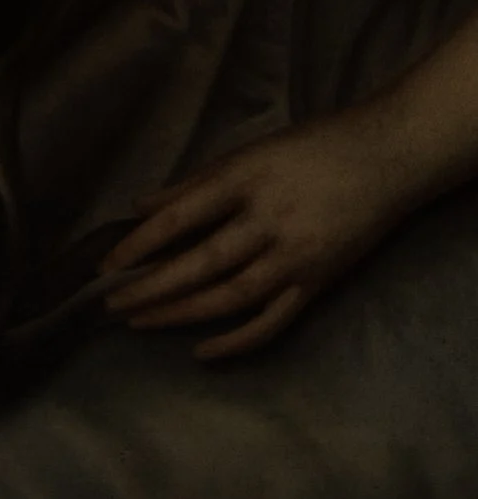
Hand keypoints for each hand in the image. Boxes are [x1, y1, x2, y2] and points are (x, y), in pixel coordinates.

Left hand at [100, 112, 414, 360]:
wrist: (392, 156)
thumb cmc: (316, 148)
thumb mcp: (254, 150)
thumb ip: (197, 181)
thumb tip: (140, 207)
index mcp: (251, 179)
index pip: (182, 216)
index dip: (139, 243)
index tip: (106, 263)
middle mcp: (272, 220)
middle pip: (201, 263)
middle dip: (150, 286)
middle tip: (111, 303)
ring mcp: (296, 257)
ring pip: (229, 297)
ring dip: (180, 313)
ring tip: (139, 321)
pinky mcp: (316, 283)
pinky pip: (271, 322)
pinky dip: (235, 341)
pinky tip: (200, 350)